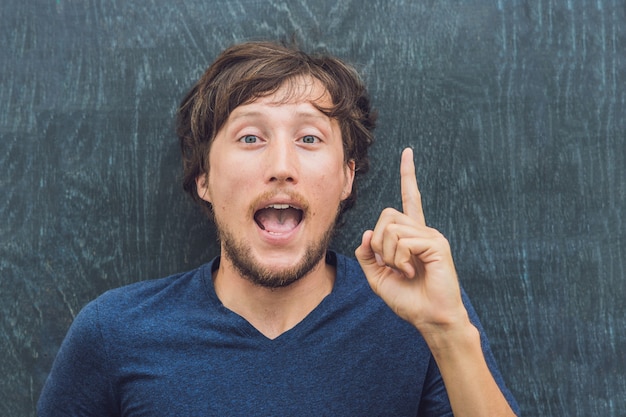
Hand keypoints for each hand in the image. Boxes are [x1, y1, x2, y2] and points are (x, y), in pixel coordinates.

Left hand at [355, 148, 467, 334]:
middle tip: (390, 264)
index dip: (408, 175)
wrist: (430, 318)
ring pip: (391, 228)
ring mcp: (431, 235)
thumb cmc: (407, 299)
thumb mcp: (377, 276)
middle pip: (387, 215)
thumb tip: (368, 232)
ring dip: (389, 255)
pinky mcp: (437, 243)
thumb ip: (368, 254)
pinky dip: (399, 260)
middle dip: (379, 241)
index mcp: (411, 235)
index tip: (408, 152)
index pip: (409, 198)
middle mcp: (422, 230)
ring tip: (404, 271)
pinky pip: (404, 241)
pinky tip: (412, 272)